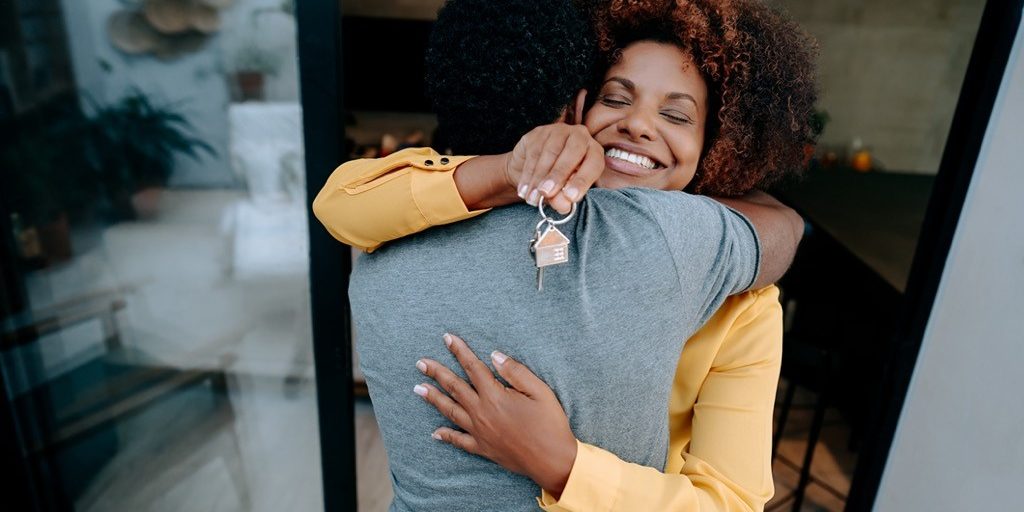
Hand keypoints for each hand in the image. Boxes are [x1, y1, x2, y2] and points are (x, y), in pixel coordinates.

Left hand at [413, 333, 577, 496]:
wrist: (553, 461)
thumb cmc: (550, 424)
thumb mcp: (539, 391)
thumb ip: (515, 372)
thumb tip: (494, 356)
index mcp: (495, 396)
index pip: (472, 367)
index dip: (459, 351)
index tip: (447, 338)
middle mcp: (482, 413)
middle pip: (454, 388)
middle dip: (436, 373)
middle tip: (420, 363)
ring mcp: (480, 432)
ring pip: (450, 411)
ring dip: (433, 398)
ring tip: (418, 388)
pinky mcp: (483, 448)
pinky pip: (459, 441)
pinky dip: (446, 435)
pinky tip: (435, 432)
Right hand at [504, 124, 604, 213]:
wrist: (530, 168)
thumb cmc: (556, 181)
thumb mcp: (564, 192)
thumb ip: (565, 199)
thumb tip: (563, 205)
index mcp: (594, 151)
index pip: (594, 163)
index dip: (583, 181)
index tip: (570, 198)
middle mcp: (580, 136)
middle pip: (573, 153)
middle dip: (558, 176)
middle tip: (547, 194)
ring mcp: (558, 131)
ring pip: (550, 153)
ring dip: (539, 178)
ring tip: (532, 198)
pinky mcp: (538, 132)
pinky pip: (534, 152)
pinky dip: (528, 174)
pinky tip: (524, 190)